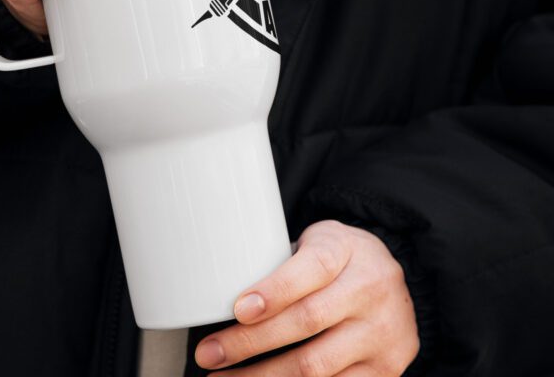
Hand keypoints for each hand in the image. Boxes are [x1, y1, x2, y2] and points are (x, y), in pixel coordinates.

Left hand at [195, 220, 418, 376]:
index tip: (238, 310)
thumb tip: (224, 291)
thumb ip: (283, 261)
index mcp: (346, 249)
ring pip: (317, 366)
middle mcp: (369, 290)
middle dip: (250, 342)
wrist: (393, 277)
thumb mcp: (316, 240)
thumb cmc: (338, 256)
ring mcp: (381, 333)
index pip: (313, 268)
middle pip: (307, 321)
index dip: (275, 291)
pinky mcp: (386, 369)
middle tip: (210, 353)